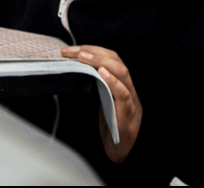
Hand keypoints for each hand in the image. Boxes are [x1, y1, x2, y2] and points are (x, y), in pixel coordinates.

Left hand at [61, 45, 141, 162]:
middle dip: (94, 52)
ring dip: (101, 61)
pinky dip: (114, 82)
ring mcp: (131, 100)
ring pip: (122, 73)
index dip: (93, 50)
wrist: (122, 153)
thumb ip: (97, 86)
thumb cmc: (112, 128)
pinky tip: (102, 73)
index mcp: (122, 85)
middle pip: (117, 61)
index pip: (111, 59)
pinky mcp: (128, 114)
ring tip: (83, 57)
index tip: (72, 49)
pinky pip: (123, 94)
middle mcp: (129, 89)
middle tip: (73, 51)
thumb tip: (78, 69)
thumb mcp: (103, 102)